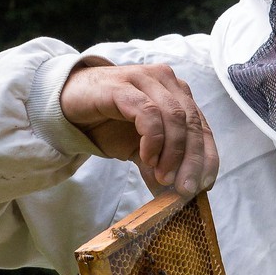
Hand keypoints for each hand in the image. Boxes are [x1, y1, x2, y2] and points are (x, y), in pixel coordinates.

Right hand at [60, 60, 217, 194]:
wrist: (67, 104)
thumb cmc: (108, 122)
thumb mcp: (140, 150)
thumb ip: (160, 166)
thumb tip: (177, 195)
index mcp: (177, 95)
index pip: (202, 128)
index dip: (207, 158)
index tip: (204, 186)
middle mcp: (166, 82)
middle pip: (192, 123)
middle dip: (192, 160)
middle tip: (185, 189)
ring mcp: (144, 80)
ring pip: (174, 116)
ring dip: (173, 152)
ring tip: (164, 177)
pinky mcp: (122, 86)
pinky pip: (147, 112)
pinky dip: (152, 139)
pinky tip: (147, 157)